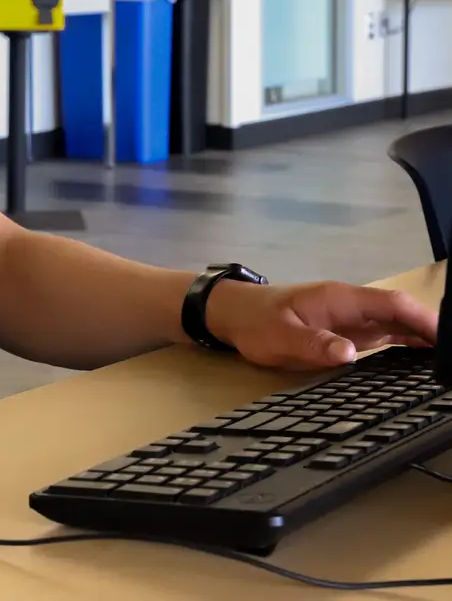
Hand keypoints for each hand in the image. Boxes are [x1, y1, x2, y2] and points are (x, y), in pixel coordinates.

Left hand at [204, 279, 438, 370]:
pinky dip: (406, 344)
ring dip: (422, 338)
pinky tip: (422, 360)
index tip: (447, 341)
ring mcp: (350, 318)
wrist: (232, 314)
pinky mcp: (345, 331)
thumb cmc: (256, 322)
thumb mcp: (280, 336)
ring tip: (445, 363)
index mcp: (340, 299)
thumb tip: (349, 352)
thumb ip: (314, 343)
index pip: (391, 304)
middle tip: (451, 359)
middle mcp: (351, 305)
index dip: (422, 319)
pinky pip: (383, 334)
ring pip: (396, 323)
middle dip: (431, 330)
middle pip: (400, 312)